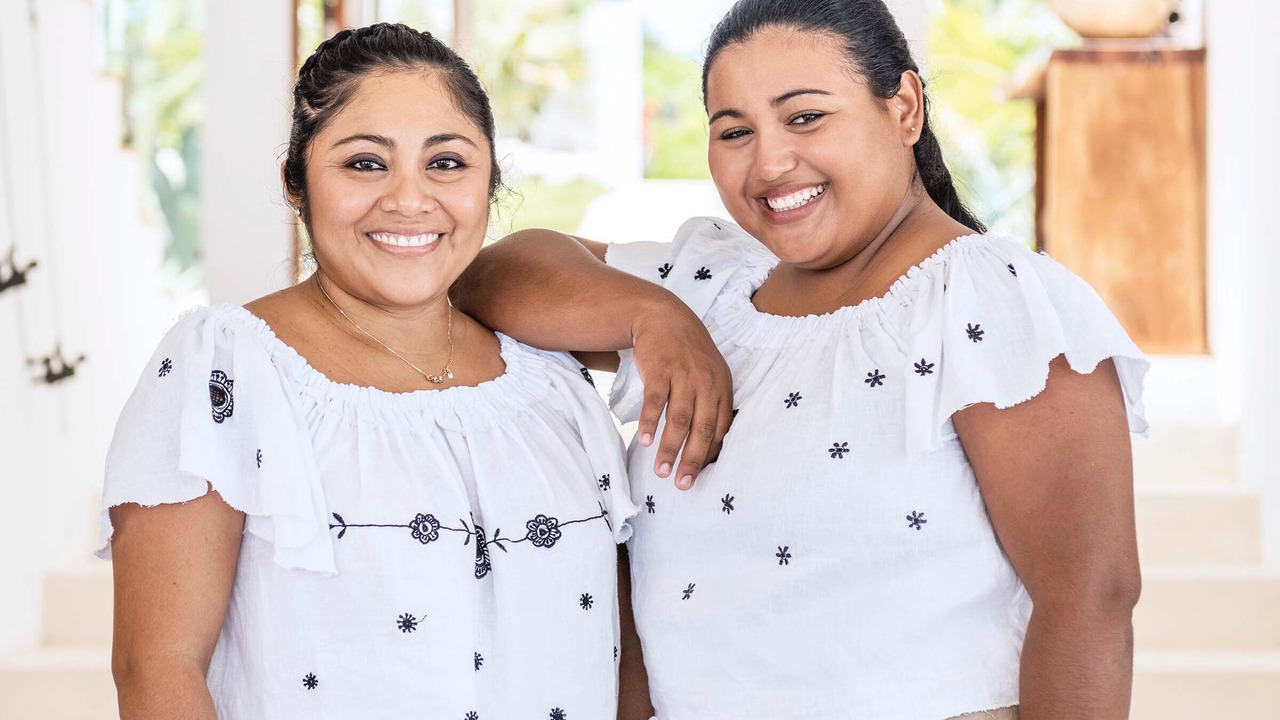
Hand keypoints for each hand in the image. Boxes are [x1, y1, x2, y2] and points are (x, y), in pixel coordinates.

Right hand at [630, 297, 733, 489]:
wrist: (665, 318)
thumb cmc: (688, 355)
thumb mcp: (710, 376)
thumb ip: (711, 406)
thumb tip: (709, 447)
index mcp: (723, 388)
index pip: (720, 429)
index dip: (709, 455)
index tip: (698, 476)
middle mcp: (707, 383)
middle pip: (701, 429)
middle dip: (691, 460)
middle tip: (682, 484)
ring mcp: (683, 375)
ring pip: (678, 419)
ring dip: (669, 448)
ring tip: (660, 471)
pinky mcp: (660, 369)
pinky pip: (655, 401)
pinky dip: (649, 422)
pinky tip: (643, 441)